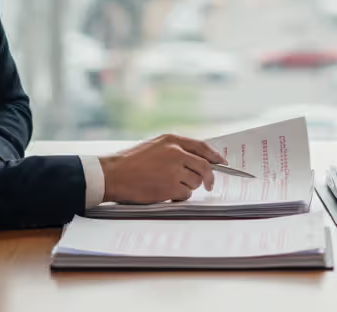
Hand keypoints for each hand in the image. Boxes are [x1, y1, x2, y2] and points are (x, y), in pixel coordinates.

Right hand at [99, 134, 226, 204]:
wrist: (113, 174)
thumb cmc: (131, 162)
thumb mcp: (155, 146)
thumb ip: (176, 149)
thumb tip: (197, 160)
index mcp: (172, 140)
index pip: (202, 147)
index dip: (215, 156)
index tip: (223, 163)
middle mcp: (176, 153)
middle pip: (205, 167)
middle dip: (208, 178)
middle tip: (209, 184)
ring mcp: (174, 170)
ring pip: (195, 182)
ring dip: (188, 187)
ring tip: (170, 184)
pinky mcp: (170, 186)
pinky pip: (186, 194)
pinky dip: (179, 196)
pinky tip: (165, 192)